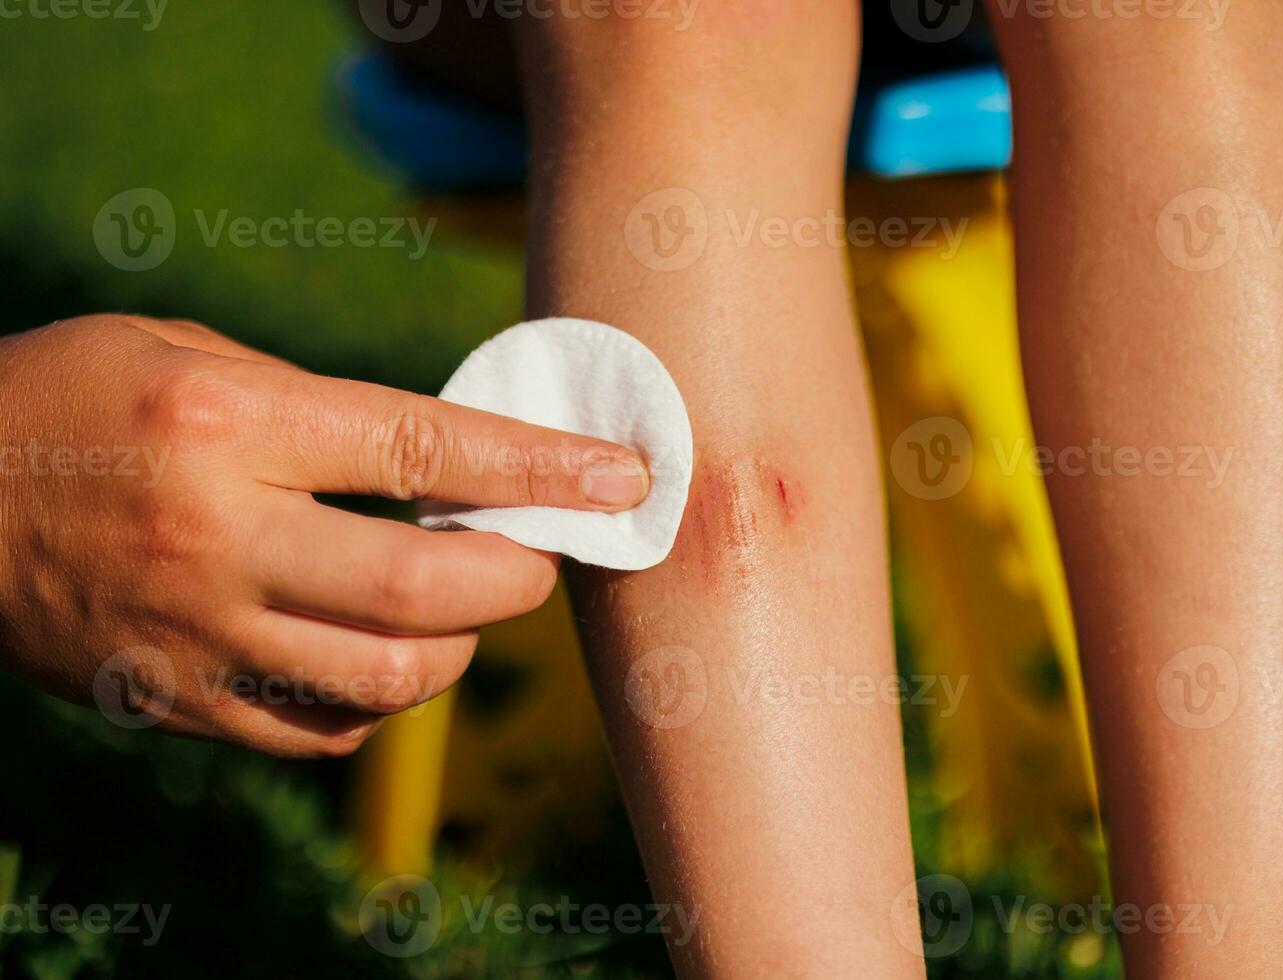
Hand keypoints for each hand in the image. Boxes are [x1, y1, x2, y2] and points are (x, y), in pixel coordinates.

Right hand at [0, 314, 649, 755]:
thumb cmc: (70, 395)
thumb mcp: (190, 354)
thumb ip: (321, 412)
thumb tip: (451, 465)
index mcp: (226, 422)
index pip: (422, 451)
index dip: (539, 469)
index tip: (621, 478)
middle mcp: (215, 534)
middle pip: (421, 589)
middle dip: (517, 576)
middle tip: (541, 554)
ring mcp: (194, 633)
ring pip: (384, 678)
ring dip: (457, 646)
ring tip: (461, 604)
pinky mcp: (175, 700)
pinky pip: (318, 730)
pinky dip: (377, 699)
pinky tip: (378, 652)